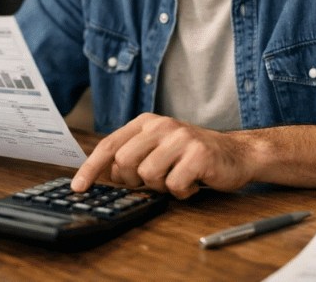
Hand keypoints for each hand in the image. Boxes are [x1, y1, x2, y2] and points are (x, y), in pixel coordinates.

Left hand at [71, 113, 254, 198]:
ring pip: (148, 175)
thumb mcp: (157, 150)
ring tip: (177, 178)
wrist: (237, 154)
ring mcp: (180, 138)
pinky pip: (174, 185)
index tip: (78, 187)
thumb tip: (101, 176)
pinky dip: (182, 192)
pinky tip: (192, 183)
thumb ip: (131, 158)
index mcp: (146, 122)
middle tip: (154, 180)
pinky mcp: (198, 153)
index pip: (110, 145)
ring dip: (162, 187)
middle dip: (134, 180)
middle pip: (125, 162)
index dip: (91, 168)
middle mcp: (161, 125)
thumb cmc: (192, 156)